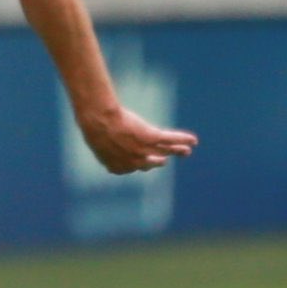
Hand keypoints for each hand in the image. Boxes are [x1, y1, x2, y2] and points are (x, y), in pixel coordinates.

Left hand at [77, 101, 195, 174]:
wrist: (98, 119)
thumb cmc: (93, 127)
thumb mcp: (95, 140)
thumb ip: (102, 147)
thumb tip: (96, 139)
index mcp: (118, 166)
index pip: (134, 168)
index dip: (140, 164)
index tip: (143, 162)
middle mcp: (134, 162)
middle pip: (152, 162)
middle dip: (159, 160)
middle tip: (164, 159)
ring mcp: (144, 150)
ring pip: (165, 151)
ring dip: (177, 151)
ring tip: (186, 151)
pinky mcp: (151, 137)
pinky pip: (170, 139)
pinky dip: (183, 139)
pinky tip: (193, 140)